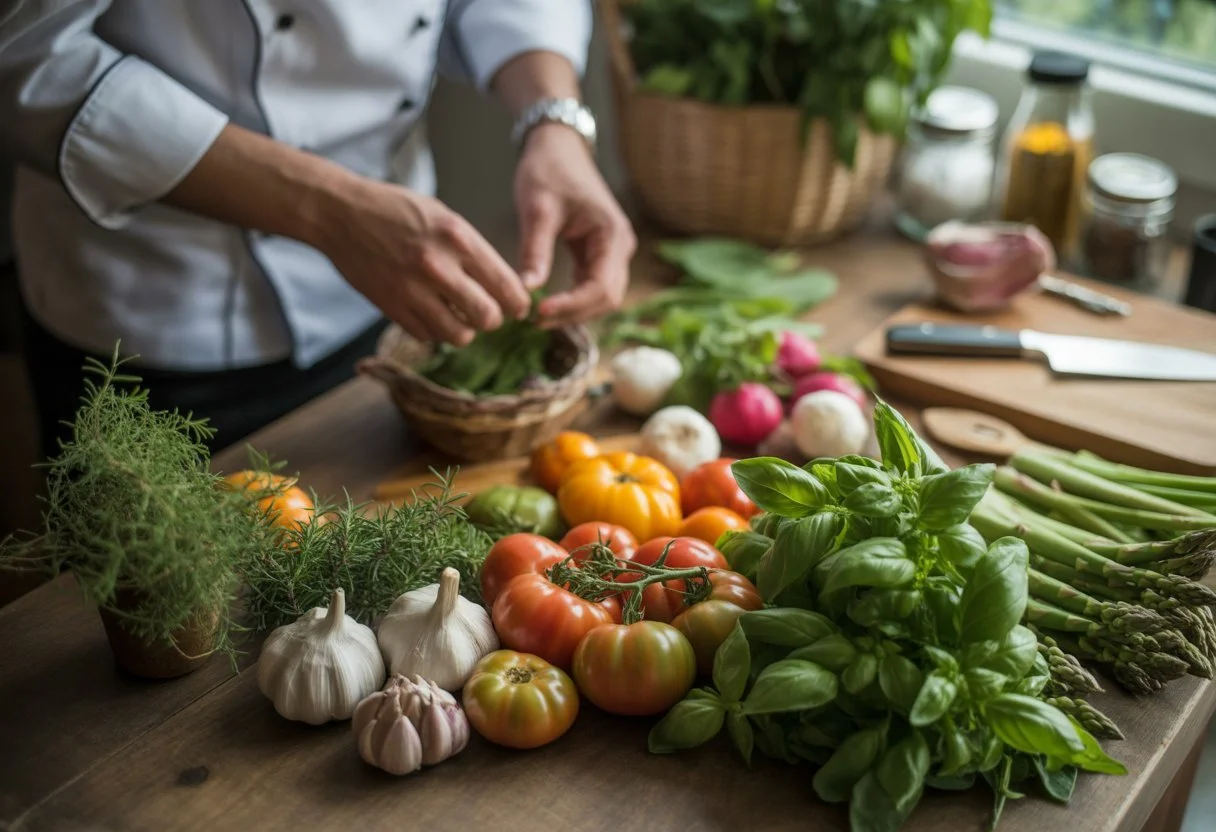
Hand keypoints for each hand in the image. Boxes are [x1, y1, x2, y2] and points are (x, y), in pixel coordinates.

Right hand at [317, 180, 531, 345]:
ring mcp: (412, 290)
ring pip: (459, 335)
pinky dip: (434, 331)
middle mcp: (438, 266)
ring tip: (458, 318)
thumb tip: (501, 286)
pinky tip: (431, 314)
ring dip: (464, 331)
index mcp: (458, 239)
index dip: (518, 303)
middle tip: (487, 314)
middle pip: (488, 317)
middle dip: (493, 320)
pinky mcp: (391, 307)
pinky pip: (427, 336)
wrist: (341, 214)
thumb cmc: (396, 211)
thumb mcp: (443, 217)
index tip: (518, 308)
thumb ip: (472, 250)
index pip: (506, 285)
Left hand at [514, 124, 635, 327]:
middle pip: (607, 299)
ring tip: (539, 316)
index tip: (539, 312)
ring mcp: (613, 253)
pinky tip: (548, 304)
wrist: (558, 147)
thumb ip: (534, 250)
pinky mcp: (600, 255)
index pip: (601, 287)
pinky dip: (573, 300)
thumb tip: (526, 291)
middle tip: (535, 320)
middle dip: (574, 313)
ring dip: (574, 311)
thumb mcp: (538, 209)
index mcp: (612, 234)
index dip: (572, 305)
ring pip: (602, 297)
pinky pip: (593, 287)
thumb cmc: (549, 170)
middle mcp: (620, 248)